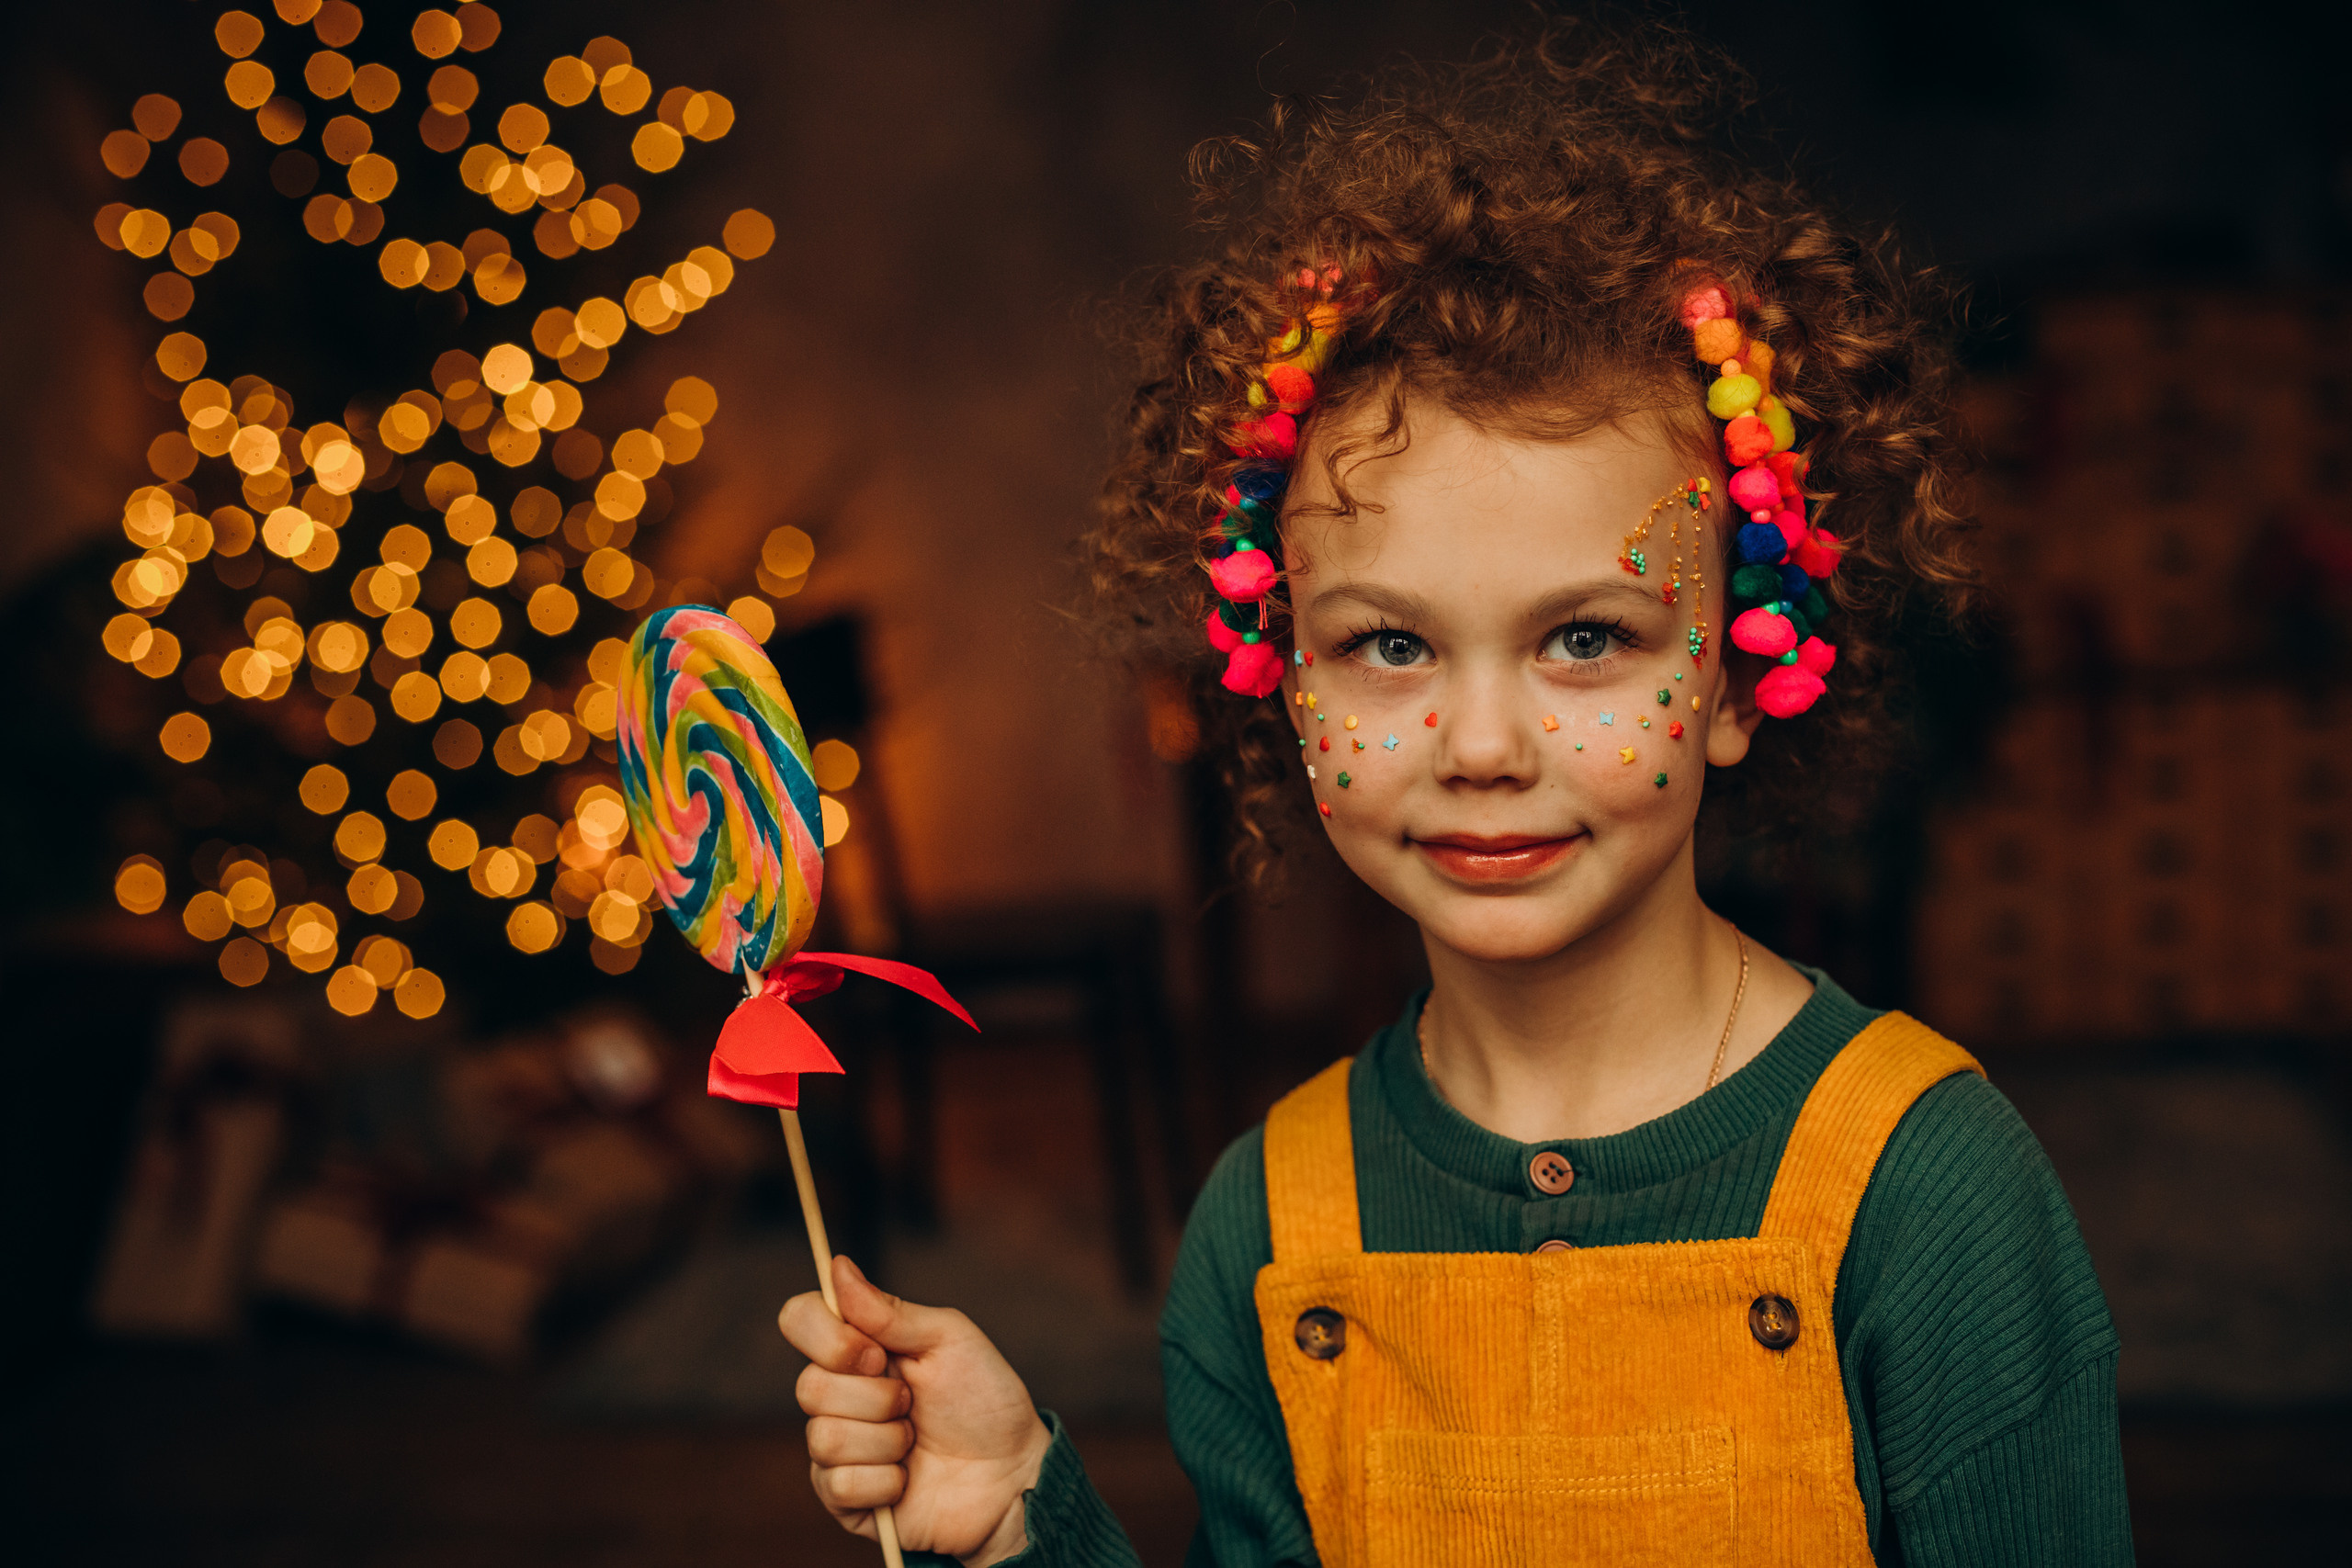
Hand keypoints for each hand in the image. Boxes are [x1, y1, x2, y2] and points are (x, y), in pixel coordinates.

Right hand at [781, 1256, 1053, 1566]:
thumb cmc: (985, 1399)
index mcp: (858, 1347)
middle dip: (876, 1398)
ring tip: (916, 1441)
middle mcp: (839, 1394)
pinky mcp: (844, 1498)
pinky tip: (908, 1479)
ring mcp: (838, 1448)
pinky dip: (886, 1481)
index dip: (827, 1337)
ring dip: (886, 1440)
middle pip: (807, 1387)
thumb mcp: (949, 1339)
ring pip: (824, 1438)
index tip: (876, 1353)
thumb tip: (836, 1266)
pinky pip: (838, 1484)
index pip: (799, 1319)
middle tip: (913, 1402)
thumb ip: (890, 1311)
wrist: (1011, 1473)